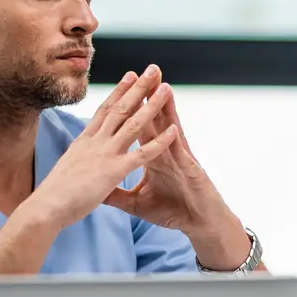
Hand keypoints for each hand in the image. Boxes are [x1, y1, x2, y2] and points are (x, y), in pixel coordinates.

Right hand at [28, 69, 177, 229]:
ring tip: (167, 88)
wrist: (45, 207)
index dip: (119, 92)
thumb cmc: (52, 196)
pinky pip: (142, 154)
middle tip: (152, 69)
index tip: (130, 75)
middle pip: (120, 108)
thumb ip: (78, 160)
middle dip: (138, 87)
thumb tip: (78, 156)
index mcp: (84, 142)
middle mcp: (95, 142)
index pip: (105, 110)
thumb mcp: (66, 170)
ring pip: (133, 123)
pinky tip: (174, 130)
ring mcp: (105, 154)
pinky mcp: (114, 171)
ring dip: (152, 105)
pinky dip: (160, 141)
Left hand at [104, 67, 250, 269]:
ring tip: (163, 85)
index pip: (138, 126)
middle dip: (148, 95)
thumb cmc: (173, 211)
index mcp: (152, 156)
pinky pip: (183, 155)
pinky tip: (175, 128)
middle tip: (143, 71)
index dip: (129, 108)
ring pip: (171, 129)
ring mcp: (180, 159)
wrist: (199, 225)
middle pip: (155, 119)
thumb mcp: (136, 204)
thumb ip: (116, 193)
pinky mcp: (191, 172)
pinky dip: (177, 141)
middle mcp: (167, 152)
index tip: (119, 89)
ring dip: (167, 108)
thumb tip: (96, 188)